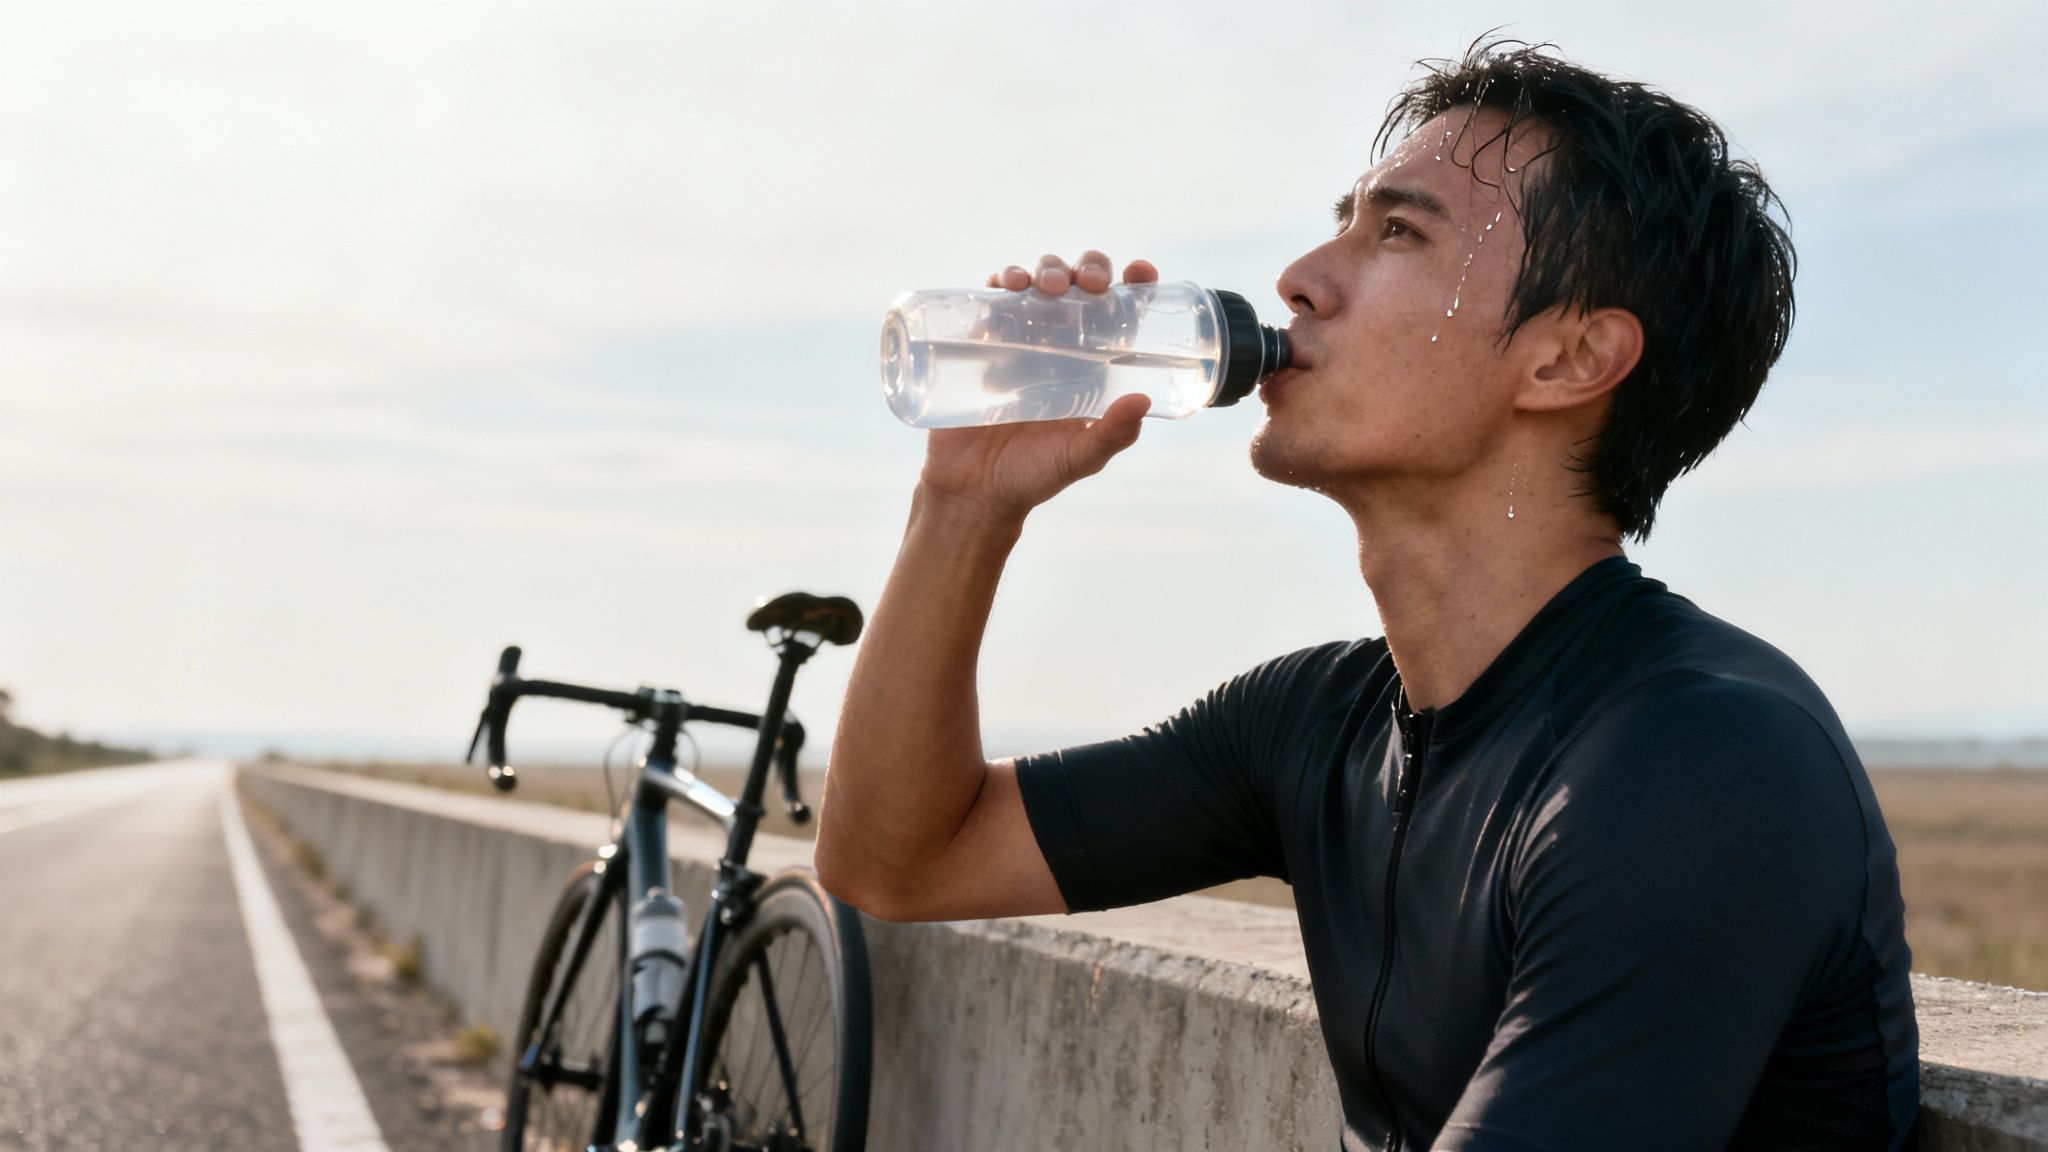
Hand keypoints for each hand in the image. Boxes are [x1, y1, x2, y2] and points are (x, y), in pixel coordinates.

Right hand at [919, 252, 1159, 523]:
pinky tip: (1003, 287)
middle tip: (1087, 283)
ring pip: (1036, 283)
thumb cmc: (1032, 477)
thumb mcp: (1078, 458)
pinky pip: (988, 301)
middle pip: (1079, 284)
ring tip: (1043, 287)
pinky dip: (997, 283)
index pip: (1119, 311)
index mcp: (1093, 365)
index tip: (1140, 270)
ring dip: (1043, 269)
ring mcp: (1018, 341)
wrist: (972, 492)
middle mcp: (1059, 345)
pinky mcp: (980, 344)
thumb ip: (1111, 435)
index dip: (1133, 283)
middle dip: (1087, 267)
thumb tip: (1142, 401)